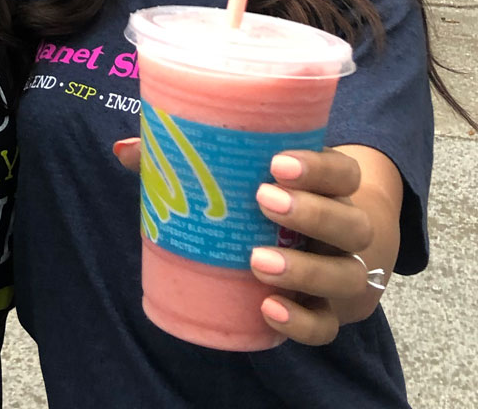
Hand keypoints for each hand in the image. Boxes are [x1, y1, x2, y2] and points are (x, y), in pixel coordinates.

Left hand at [112, 142, 396, 345]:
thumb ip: (190, 160)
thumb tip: (126, 150)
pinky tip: (268, 309)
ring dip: (305, 269)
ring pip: (345, 274)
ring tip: (258, 261)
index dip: (317, 167)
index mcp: (331, 185)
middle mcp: (346, 228)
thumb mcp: (247, 173)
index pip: (342, 171)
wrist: (326, 248)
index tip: (277, 163)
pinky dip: (301, 322)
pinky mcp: (330, 313)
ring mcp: (342, 273)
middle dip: (312, 212)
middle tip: (263, 201)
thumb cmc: (271, 198)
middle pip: (352, 222)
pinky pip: (327, 326)